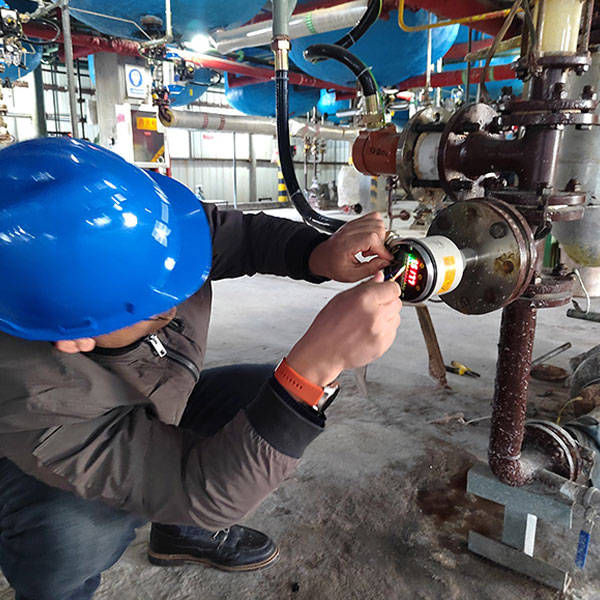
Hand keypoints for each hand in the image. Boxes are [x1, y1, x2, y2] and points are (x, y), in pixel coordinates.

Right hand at [286, 272, 400, 385]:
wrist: (323, 353)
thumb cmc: (327, 327)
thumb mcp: (342, 299)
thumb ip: (364, 287)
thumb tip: (380, 278)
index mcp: (365, 299)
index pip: (393, 288)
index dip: (388, 289)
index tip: (384, 291)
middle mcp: (375, 315)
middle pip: (397, 302)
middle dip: (387, 302)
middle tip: (373, 307)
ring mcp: (380, 332)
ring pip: (396, 317)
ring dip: (387, 317)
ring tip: (368, 321)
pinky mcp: (383, 345)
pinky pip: (392, 332)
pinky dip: (384, 330)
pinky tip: (368, 331)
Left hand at [308, 212, 392, 282]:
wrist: (322, 258)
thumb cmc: (333, 266)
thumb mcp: (351, 275)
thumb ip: (370, 269)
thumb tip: (385, 263)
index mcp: (346, 244)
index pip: (372, 239)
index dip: (383, 250)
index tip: (386, 259)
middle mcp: (349, 231)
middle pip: (378, 228)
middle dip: (382, 243)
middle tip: (374, 255)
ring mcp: (352, 225)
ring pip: (378, 222)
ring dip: (380, 236)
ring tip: (371, 248)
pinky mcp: (355, 223)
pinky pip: (373, 218)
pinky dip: (377, 228)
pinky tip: (371, 240)